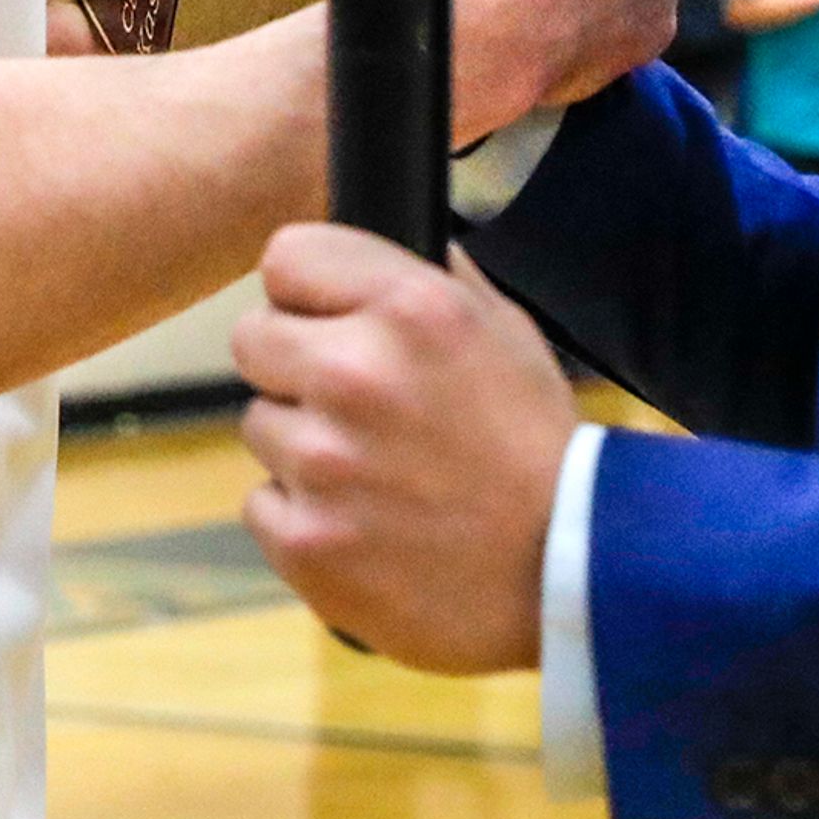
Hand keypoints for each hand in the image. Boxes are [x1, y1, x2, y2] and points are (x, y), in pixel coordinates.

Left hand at [237, 228, 570, 674]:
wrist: (566, 575)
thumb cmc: (537, 449)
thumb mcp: (505, 332)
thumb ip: (431, 277)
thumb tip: (371, 243)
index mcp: (410, 309)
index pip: (286, 257)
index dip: (305, 289)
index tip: (323, 315)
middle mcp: (355, 376)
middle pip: (252, 339)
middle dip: (295, 366)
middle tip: (356, 404)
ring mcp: (323, 465)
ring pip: (260, 424)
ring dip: (303, 446)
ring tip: (378, 473)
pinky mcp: (306, 541)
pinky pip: (263, 505)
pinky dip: (303, 516)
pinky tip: (365, 524)